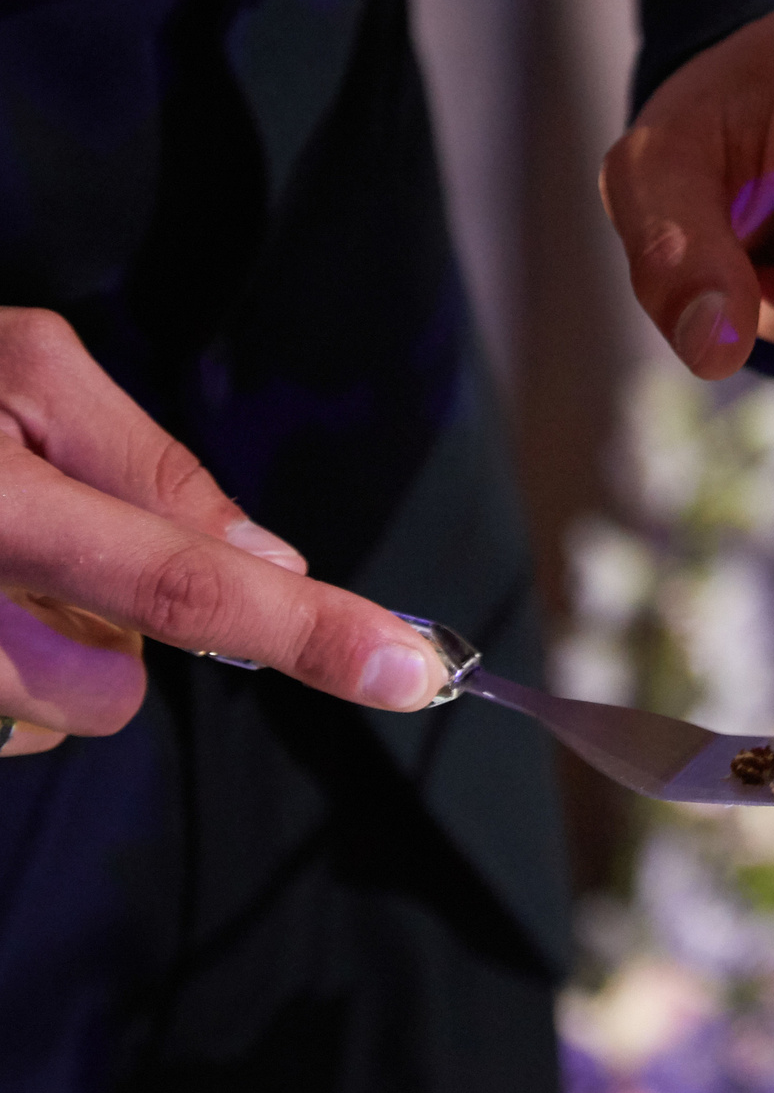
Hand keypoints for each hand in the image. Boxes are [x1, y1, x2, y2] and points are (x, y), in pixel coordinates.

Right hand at [0, 310, 452, 754]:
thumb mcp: (18, 368)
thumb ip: (148, 467)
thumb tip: (275, 559)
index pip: (180, 580)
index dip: (309, 632)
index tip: (415, 670)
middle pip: (104, 693)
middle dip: (107, 642)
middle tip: (44, 547)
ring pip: (46, 723)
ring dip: (38, 662)